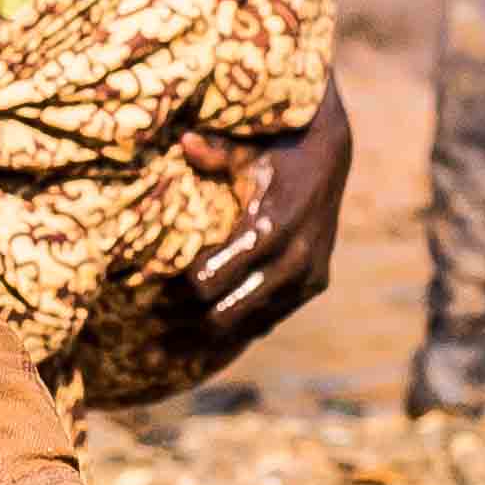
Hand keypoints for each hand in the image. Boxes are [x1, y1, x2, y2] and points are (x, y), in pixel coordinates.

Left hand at [172, 76, 347, 345]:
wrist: (330, 158)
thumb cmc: (275, 153)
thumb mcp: (246, 151)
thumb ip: (215, 152)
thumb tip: (184, 141)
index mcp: (273, 224)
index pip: (216, 276)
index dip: (185, 285)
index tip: (160, 283)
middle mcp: (294, 257)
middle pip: (229, 312)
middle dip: (189, 319)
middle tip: (154, 323)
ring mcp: (307, 277)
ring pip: (248, 325)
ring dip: (206, 334)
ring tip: (165, 342)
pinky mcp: (313, 285)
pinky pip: (268, 321)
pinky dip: (235, 329)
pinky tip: (201, 337)